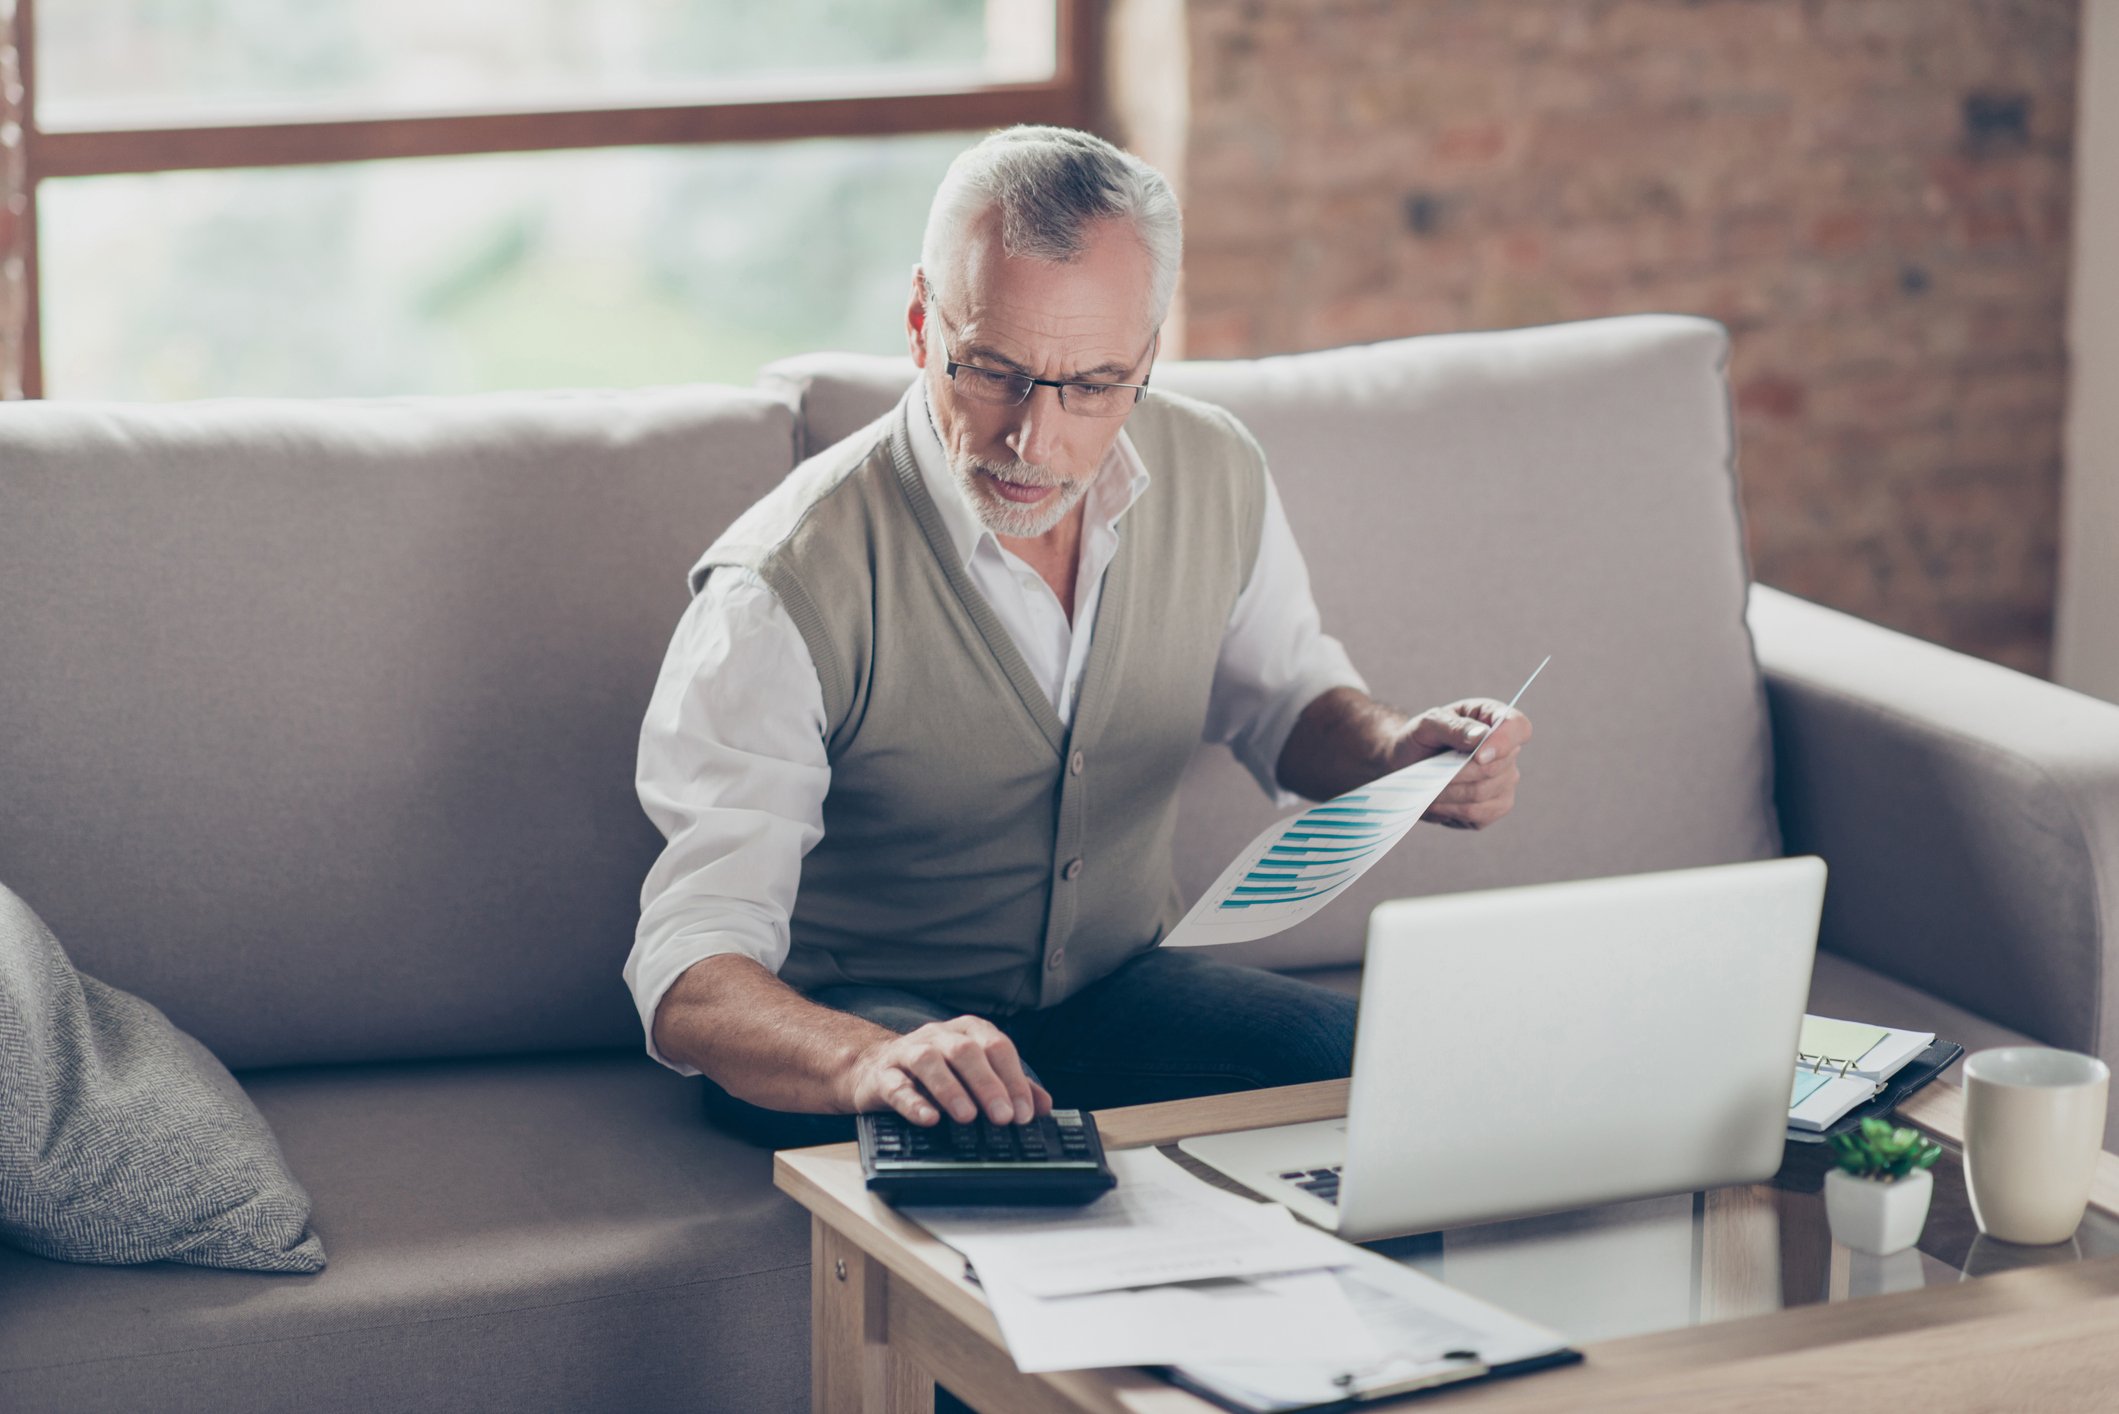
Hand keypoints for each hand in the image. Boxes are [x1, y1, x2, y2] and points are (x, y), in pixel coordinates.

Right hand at [846, 1016, 1052, 1126]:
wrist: (875, 1071)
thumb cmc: (935, 1076)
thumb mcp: (974, 1076)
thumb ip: (1009, 1087)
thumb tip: (1044, 1106)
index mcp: (968, 1032)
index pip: (998, 1048)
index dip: (1014, 1080)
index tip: (1025, 1114)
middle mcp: (939, 1036)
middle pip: (967, 1051)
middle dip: (988, 1084)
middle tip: (1003, 1117)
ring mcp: (908, 1052)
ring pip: (930, 1061)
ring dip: (951, 1089)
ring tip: (967, 1117)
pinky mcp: (883, 1075)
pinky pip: (897, 1085)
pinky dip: (913, 1102)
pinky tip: (929, 1119)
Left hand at [1392, 699, 1532, 829]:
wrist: (1407, 766)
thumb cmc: (1420, 739)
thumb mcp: (1428, 724)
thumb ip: (1454, 726)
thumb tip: (1480, 736)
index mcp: (1494, 718)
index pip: (1518, 727)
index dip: (1503, 742)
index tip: (1478, 756)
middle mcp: (1507, 750)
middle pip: (1497, 767)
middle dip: (1458, 773)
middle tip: (1431, 772)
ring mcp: (1506, 780)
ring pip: (1485, 793)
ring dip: (1451, 793)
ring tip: (1429, 787)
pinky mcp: (1497, 806)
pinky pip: (1481, 814)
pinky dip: (1453, 810)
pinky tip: (1438, 802)